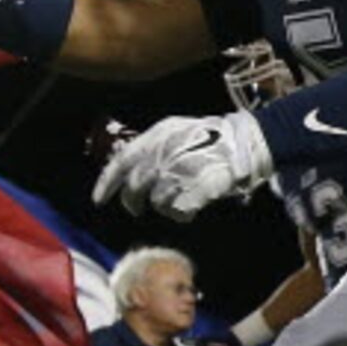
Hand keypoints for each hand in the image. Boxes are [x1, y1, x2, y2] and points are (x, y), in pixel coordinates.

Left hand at [94, 113, 271, 220]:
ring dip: (164, 206)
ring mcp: (180, 171)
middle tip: (138, 209)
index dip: (107, 183)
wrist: (248, 142)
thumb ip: (153, 149)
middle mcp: (163, 153)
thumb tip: (132, 173)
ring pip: (158, 202)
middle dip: (134, 201)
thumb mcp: (176, 132)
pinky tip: (191, 208)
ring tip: (178, 200)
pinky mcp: (197, 189)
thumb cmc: (212, 137)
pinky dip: (183, 213)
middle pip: (136, 187)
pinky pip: (179, 211)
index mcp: (156, 136)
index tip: (99, 200)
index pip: (121, 162)